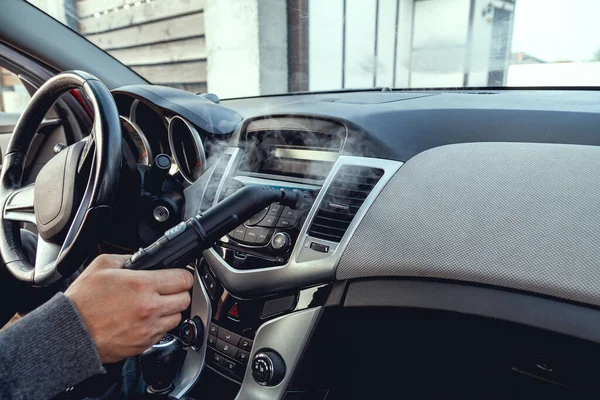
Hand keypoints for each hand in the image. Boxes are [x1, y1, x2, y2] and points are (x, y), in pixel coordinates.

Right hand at [65, 254, 192, 363]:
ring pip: (178, 317)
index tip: (178, 275)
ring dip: (170, 310)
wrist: (70, 332)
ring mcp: (148, 328)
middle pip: (185, 299)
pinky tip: (145, 319)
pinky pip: (164, 333)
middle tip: (167, 289)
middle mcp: (150, 308)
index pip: (183, 279)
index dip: (182, 275)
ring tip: (155, 305)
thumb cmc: (82, 301)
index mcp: (142, 285)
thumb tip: (144, 258)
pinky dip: (159, 325)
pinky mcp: (144, 344)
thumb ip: (128, 258)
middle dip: (178, 292)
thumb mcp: (102, 265)